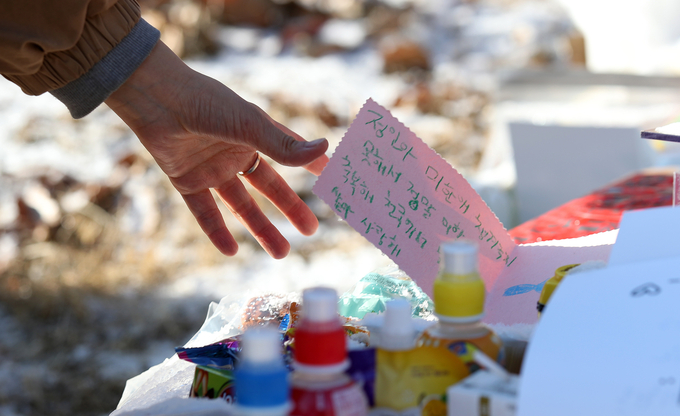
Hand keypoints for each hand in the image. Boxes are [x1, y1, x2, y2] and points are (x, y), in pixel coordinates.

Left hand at [105, 41, 328, 258]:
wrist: (156, 100)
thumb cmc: (206, 104)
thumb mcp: (249, 126)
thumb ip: (284, 146)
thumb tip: (325, 149)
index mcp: (255, 133)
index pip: (290, 152)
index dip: (311, 165)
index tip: (333, 180)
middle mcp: (236, 152)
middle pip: (270, 187)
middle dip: (290, 209)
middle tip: (311, 230)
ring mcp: (213, 169)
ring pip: (242, 206)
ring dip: (261, 229)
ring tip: (282, 253)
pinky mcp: (188, 181)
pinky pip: (205, 212)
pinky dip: (217, 232)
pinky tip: (231, 251)